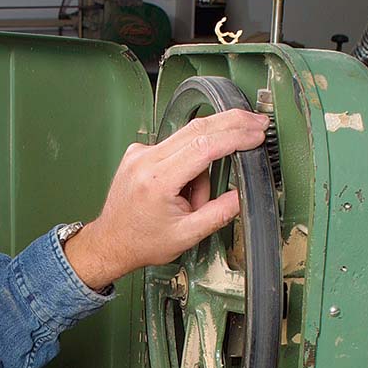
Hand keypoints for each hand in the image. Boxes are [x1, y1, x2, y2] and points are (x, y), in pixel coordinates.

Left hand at [64, 108, 268, 290]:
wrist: (110, 243)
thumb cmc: (141, 242)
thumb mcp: (186, 235)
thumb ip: (218, 214)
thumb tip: (242, 195)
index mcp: (157, 180)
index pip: (204, 145)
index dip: (235, 136)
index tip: (256, 134)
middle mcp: (145, 160)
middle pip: (198, 127)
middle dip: (232, 124)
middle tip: (256, 124)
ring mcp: (140, 152)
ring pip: (188, 138)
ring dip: (204, 162)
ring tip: (195, 199)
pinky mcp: (139, 151)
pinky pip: (175, 146)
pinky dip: (187, 163)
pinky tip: (182, 188)